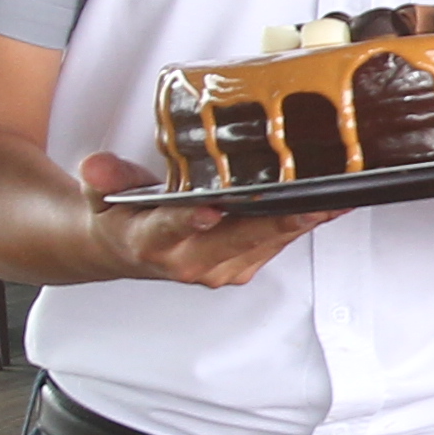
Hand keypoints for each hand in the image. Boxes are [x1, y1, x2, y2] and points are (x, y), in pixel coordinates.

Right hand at [76, 152, 323, 289]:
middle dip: (279, 221)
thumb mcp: (100, 192)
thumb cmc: (121, 217)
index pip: (171, 230)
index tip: (209, 210)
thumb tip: (96, 166)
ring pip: (266, 242)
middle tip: (315, 203)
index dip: (191, 221)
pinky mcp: (242, 266)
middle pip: (239, 239)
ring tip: (337, 198)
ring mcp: (220, 268)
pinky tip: (326, 205)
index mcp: (152, 241)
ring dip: (303, 222)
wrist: (124, 250)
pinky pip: (276, 244)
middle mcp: (190, 262)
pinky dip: (301, 224)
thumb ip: (104, 177)